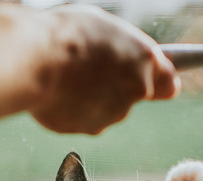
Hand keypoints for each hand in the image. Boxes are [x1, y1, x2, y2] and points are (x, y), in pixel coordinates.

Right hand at [30, 5, 179, 134]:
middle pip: (130, 96)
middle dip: (113, 88)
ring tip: (66, 79)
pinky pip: (81, 120)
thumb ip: (123, 51)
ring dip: (90, 100)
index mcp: (144, 59)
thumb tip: (125, 63)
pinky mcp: (86, 129)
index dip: (156, 83)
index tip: (148, 82)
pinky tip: (56, 93)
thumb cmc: (65, 35)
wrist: (33, 59)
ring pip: (104, 110)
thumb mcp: (102, 28)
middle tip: (87, 71)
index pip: (168, 84)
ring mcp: (111, 114)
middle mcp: (135, 91)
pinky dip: (71, 111)